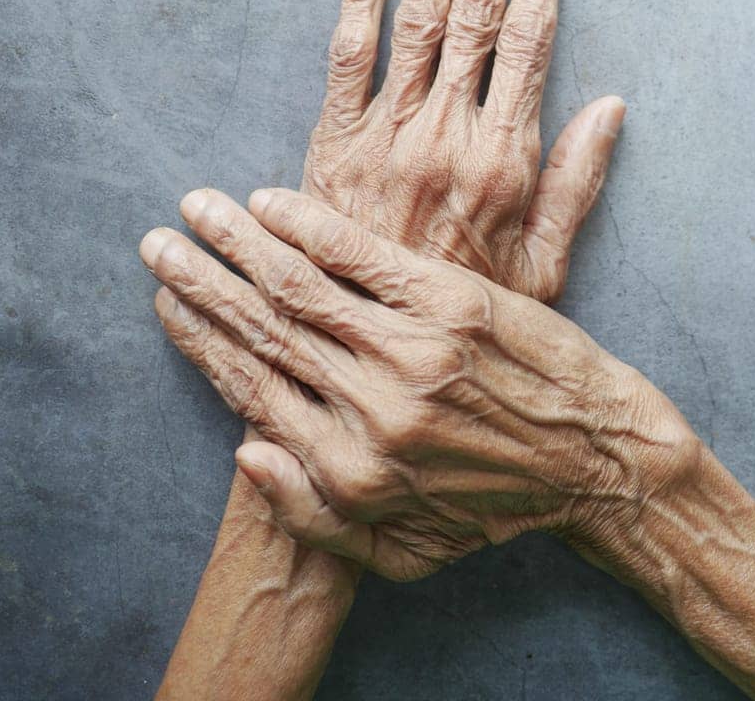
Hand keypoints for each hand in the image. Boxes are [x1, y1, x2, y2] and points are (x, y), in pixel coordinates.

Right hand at [139, 189, 697, 581]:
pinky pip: (367, 257)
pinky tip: (272, 203)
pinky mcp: (456, 303)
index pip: (252, 390)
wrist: (599, 461)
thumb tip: (245, 452)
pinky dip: (313, 227)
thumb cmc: (495, 507)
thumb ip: (315, 511)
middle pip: (265, 330)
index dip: (200, 341)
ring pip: (304, 287)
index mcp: (352, 469)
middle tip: (156, 244)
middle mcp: (374, 408)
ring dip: (241, 244)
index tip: (165, 303)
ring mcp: (415, 350)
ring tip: (198, 211)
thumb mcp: (401, 550)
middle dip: (204, 283)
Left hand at [299, 0, 624, 300]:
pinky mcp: (334, 144)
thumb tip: (613, 106)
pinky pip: (346, 52)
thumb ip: (577, 186)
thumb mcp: (545, 272)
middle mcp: (451, 135)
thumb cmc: (467, 322)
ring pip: (418, 16)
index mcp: (508, 160)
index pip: (531, 42)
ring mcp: (389, 134)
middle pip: (476, 12)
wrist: (371, 364)